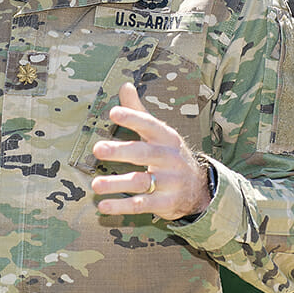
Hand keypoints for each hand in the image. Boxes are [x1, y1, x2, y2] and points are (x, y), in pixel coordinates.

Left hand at [91, 82, 210, 220]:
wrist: (199, 189)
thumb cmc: (170, 156)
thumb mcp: (160, 134)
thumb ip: (139, 112)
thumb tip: (124, 85)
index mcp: (167, 138)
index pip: (150, 125)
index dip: (133, 118)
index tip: (113, 113)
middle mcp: (170, 159)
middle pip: (144, 153)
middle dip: (121, 151)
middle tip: (97, 149)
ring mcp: (169, 183)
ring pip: (141, 182)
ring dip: (117, 184)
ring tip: (95, 185)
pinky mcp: (166, 204)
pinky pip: (141, 205)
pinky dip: (122, 206)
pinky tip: (103, 207)